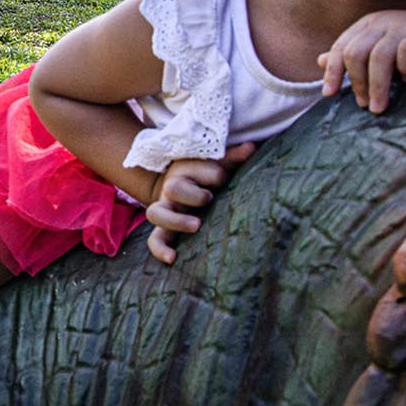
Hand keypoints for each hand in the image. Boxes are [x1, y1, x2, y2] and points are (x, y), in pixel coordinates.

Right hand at [144, 142, 257, 265]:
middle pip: (174, 188)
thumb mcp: (217, 165)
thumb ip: (233, 157)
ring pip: (156, 213)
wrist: (181, 188)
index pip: (193, 168)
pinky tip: (172, 259)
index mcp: (185, 170)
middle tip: (209, 198)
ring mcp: (165, 209)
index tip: (222, 177)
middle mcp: (172, 189)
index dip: (209, 173)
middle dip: (193, 194)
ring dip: (176, 220)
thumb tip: (251, 146)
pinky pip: (154, 239)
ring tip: (196, 225)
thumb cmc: (207, 176)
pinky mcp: (163, 229)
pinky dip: (160, 249)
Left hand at [319, 11, 405, 112]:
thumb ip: (353, 56)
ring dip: (377, 86)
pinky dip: (404, 70)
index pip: (340, 48)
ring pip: (378, 57)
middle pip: (355, 53)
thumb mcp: (380, 51)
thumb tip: (319, 60)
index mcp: (366, 25)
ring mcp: (402, 26)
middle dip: (356, 83)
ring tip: (379, 107)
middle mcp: (381, 22)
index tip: (329, 95)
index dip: (332, 71)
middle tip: (364, 105)